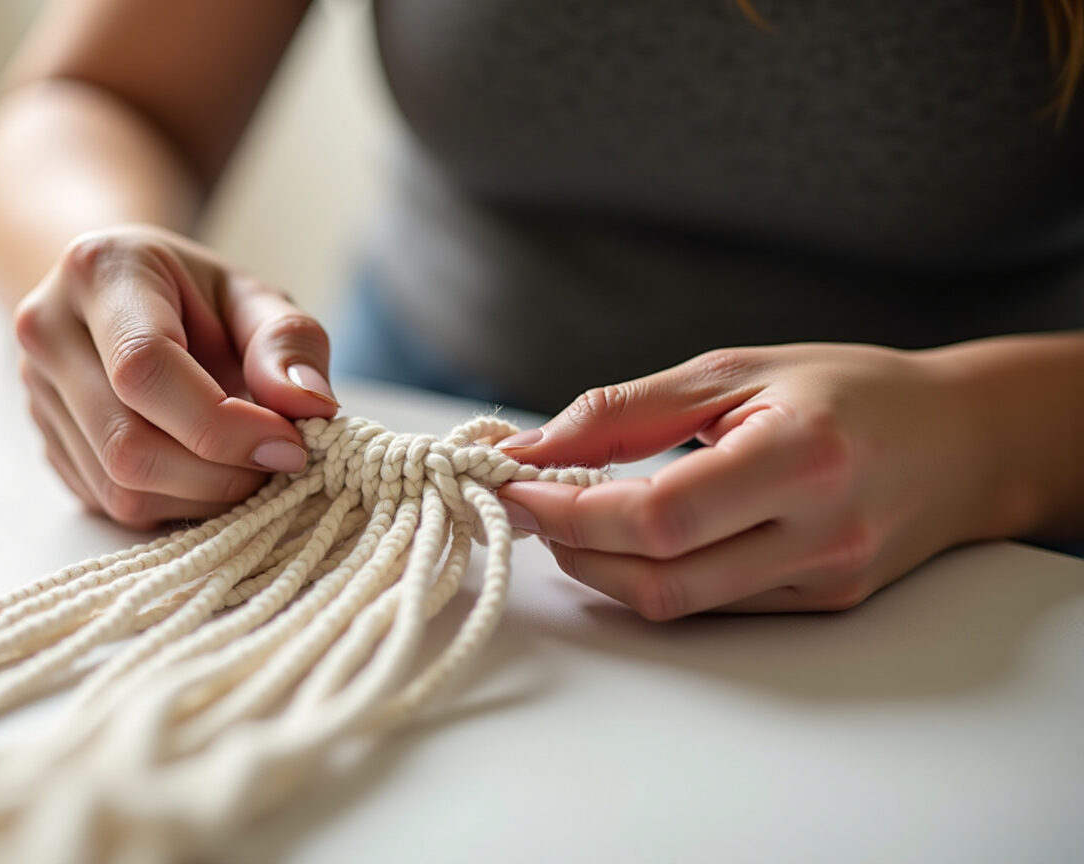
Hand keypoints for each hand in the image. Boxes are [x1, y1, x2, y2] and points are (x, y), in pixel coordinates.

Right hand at [13, 224, 337, 528]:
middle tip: (277, 462)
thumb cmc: (195, 297)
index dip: (222, 424)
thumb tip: (309, 406)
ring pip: (120, 488)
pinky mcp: (47, 445)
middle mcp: (49, 331)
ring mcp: (37, 394)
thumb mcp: (253, 297)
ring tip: (245, 464)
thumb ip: (288, 342)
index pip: (145, 368)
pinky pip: (112, 504)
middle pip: (128, 444)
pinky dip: (174, 502)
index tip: (289, 444)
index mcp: (100, 271)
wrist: (124, 299)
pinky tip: (203, 468)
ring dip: (202, 496)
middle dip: (219, 474)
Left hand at [495, 344, 1004, 619]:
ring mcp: (825, 581)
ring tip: (573, 520)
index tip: (516, 487)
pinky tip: (632, 541)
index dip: (572, 511)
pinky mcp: (824, 606)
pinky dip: (656, 579)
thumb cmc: (850, 389)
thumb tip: (530, 448)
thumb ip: (627, 412)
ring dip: (605, 570)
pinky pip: (716, 608)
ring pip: (681, 605)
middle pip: (662, 578)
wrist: (966, 440)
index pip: (661, 515)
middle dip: (574, 548)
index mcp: (801, 457)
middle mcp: (821, 533)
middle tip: (531, 506)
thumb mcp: (735, 371)